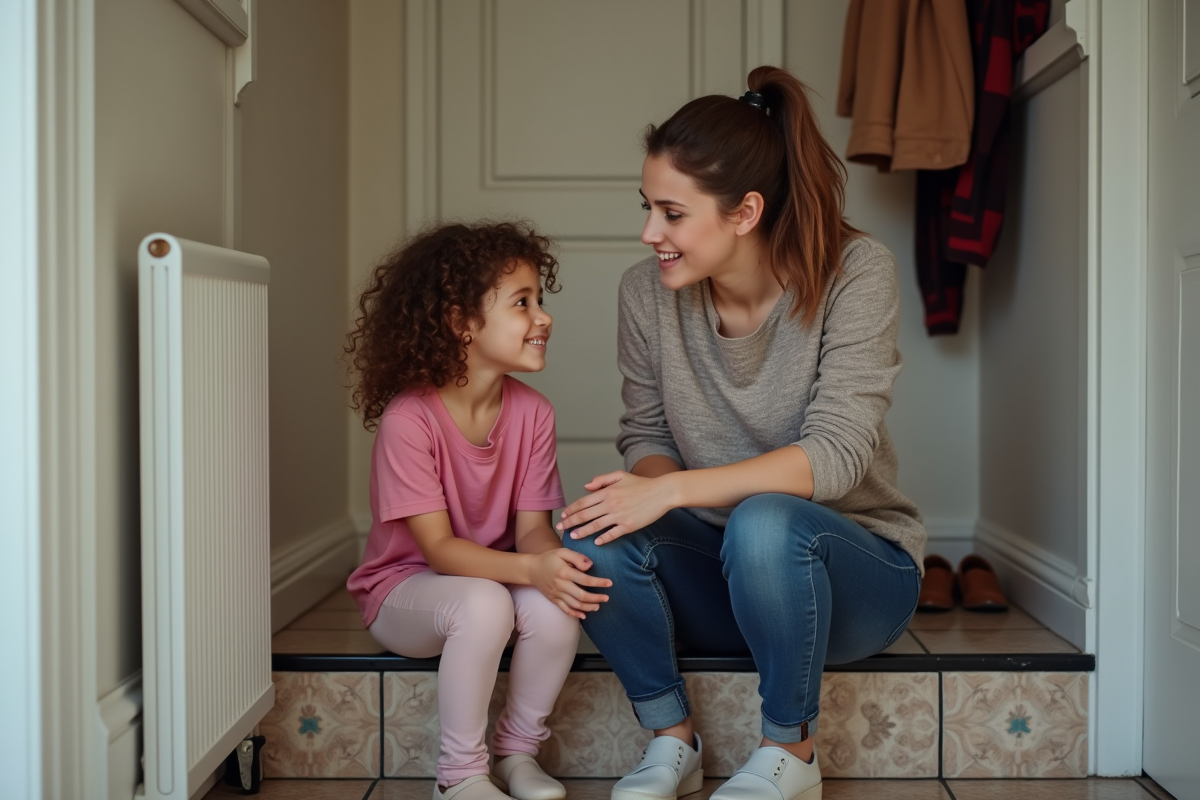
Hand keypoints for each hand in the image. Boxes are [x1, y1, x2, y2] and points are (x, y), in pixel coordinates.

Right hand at [529, 548, 611, 619]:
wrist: (531, 569)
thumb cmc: (549, 558)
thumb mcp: (562, 552)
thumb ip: (577, 557)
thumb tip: (590, 566)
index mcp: (564, 572)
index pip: (585, 580)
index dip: (599, 582)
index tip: (609, 583)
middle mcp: (560, 585)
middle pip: (581, 596)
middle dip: (596, 598)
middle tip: (606, 598)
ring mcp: (556, 594)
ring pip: (574, 605)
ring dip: (588, 607)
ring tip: (598, 606)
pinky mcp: (553, 599)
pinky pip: (565, 609)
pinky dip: (575, 613)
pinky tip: (583, 615)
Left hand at [556, 471, 672, 544]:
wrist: (662, 492)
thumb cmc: (641, 484)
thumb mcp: (620, 475)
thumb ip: (602, 480)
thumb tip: (586, 486)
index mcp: (607, 492)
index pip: (583, 502)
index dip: (571, 509)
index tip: (563, 515)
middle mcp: (610, 504)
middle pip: (585, 515)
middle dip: (570, 522)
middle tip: (561, 528)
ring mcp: (619, 516)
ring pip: (595, 526)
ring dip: (582, 532)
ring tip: (573, 537)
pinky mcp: (629, 526)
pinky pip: (612, 534)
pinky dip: (603, 539)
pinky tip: (596, 542)